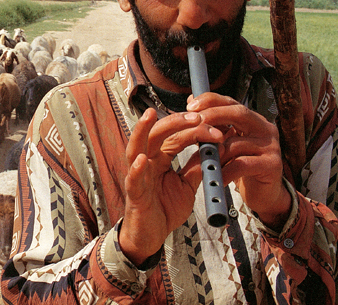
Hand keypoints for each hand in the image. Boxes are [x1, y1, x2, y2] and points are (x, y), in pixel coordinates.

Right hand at [120, 107, 223, 264]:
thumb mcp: (187, 185)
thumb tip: (217, 148)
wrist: (153, 236)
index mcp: (159, 158)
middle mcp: (146, 162)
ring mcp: (138, 176)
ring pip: (136, 148)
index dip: (195, 129)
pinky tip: (141, 159)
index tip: (217, 129)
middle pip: (156, 134)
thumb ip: (197, 167)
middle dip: (175, 122)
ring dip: (142, 131)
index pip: (175, 136)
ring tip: (150, 115)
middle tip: (196, 116)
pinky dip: (136, 169)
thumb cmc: (165, 208)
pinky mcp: (134, 194)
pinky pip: (133, 180)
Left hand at [188, 93, 290, 228]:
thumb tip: (191, 102)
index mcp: (251, 120)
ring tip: (199, 158)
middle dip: (213, 115)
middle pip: (238, 113)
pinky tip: (215, 176)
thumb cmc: (241, 165)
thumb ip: (213, 125)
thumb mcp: (226, 141)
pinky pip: (242, 164)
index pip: (231, 102)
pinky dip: (225, 171)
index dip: (211, 101)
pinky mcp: (272, 165)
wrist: (263, 193)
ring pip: (236, 142)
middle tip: (195, 123)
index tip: (190, 106)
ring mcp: (271, 145)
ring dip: (214, 151)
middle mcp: (264, 128)